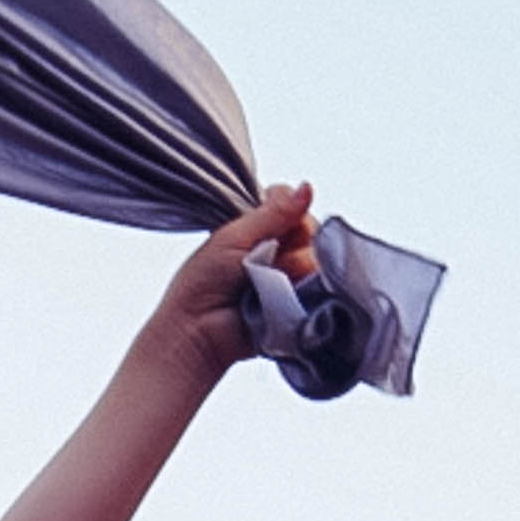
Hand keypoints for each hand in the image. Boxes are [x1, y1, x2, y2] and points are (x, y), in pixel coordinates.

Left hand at [157, 183, 319, 372]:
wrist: (199, 333)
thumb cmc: (202, 284)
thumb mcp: (233, 238)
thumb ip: (273, 213)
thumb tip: (307, 187)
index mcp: (256, 227)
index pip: (290, 201)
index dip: (286, 210)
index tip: (266, 227)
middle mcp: (277, 248)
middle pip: (309, 227)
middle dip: (289, 241)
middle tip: (260, 259)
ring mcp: (290, 275)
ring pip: (316, 255)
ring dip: (291, 267)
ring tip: (263, 284)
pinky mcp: (300, 301)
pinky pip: (320, 284)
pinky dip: (302, 287)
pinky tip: (281, 297)